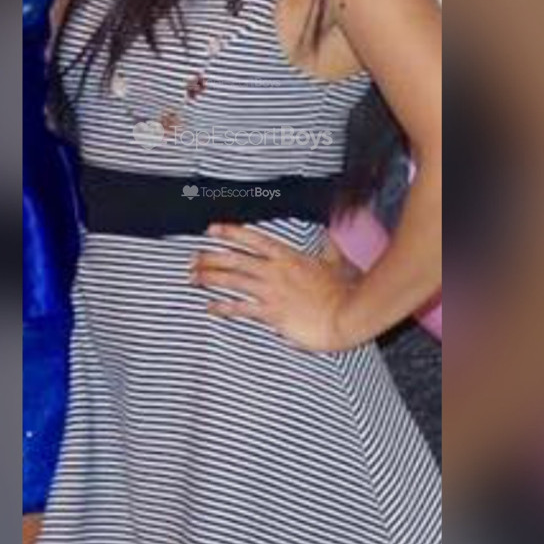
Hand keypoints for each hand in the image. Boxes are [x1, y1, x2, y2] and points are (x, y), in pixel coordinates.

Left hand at [191, 223, 363, 352]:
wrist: (350, 314)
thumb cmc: (347, 289)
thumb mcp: (338, 261)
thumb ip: (328, 249)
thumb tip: (329, 238)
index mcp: (289, 256)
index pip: (253, 239)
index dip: (230, 233)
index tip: (212, 230)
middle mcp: (276, 271)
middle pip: (235, 259)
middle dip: (211, 257)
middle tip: (193, 258)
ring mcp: (272, 292)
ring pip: (233, 281)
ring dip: (210, 278)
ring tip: (193, 278)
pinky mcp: (272, 314)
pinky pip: (241, 309)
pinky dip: (223, 307)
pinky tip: (210, 307)